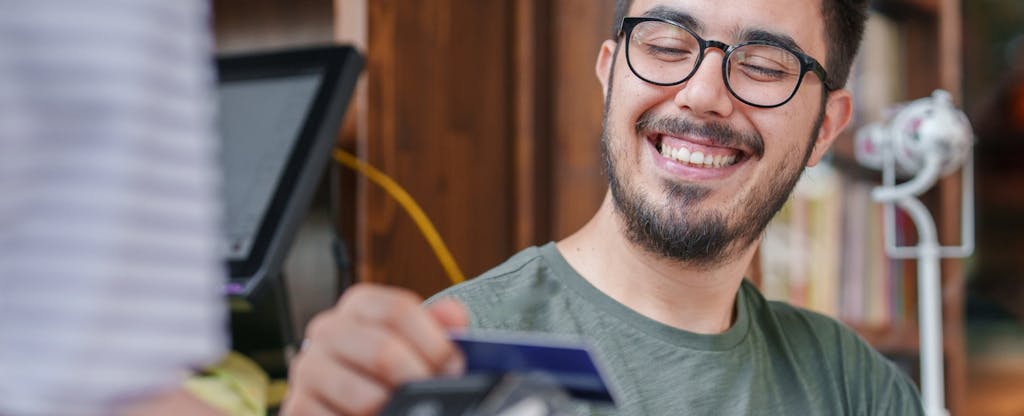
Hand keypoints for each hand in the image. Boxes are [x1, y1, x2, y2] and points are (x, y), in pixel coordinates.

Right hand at [282, 283, 467, 415]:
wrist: (351, 401)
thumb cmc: (390, 370)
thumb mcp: (416, 342)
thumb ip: (439, 327)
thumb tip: (453, 314)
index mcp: (359, 304)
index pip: (398, 310)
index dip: (434, 343)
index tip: (454, 367)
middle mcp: (328, 330)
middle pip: (383, 351)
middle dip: (420, 381)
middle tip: (439, 397)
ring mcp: (308, 368)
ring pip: (365, 397)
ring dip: (398, 412)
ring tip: (413, 413)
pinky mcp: (298, 406)